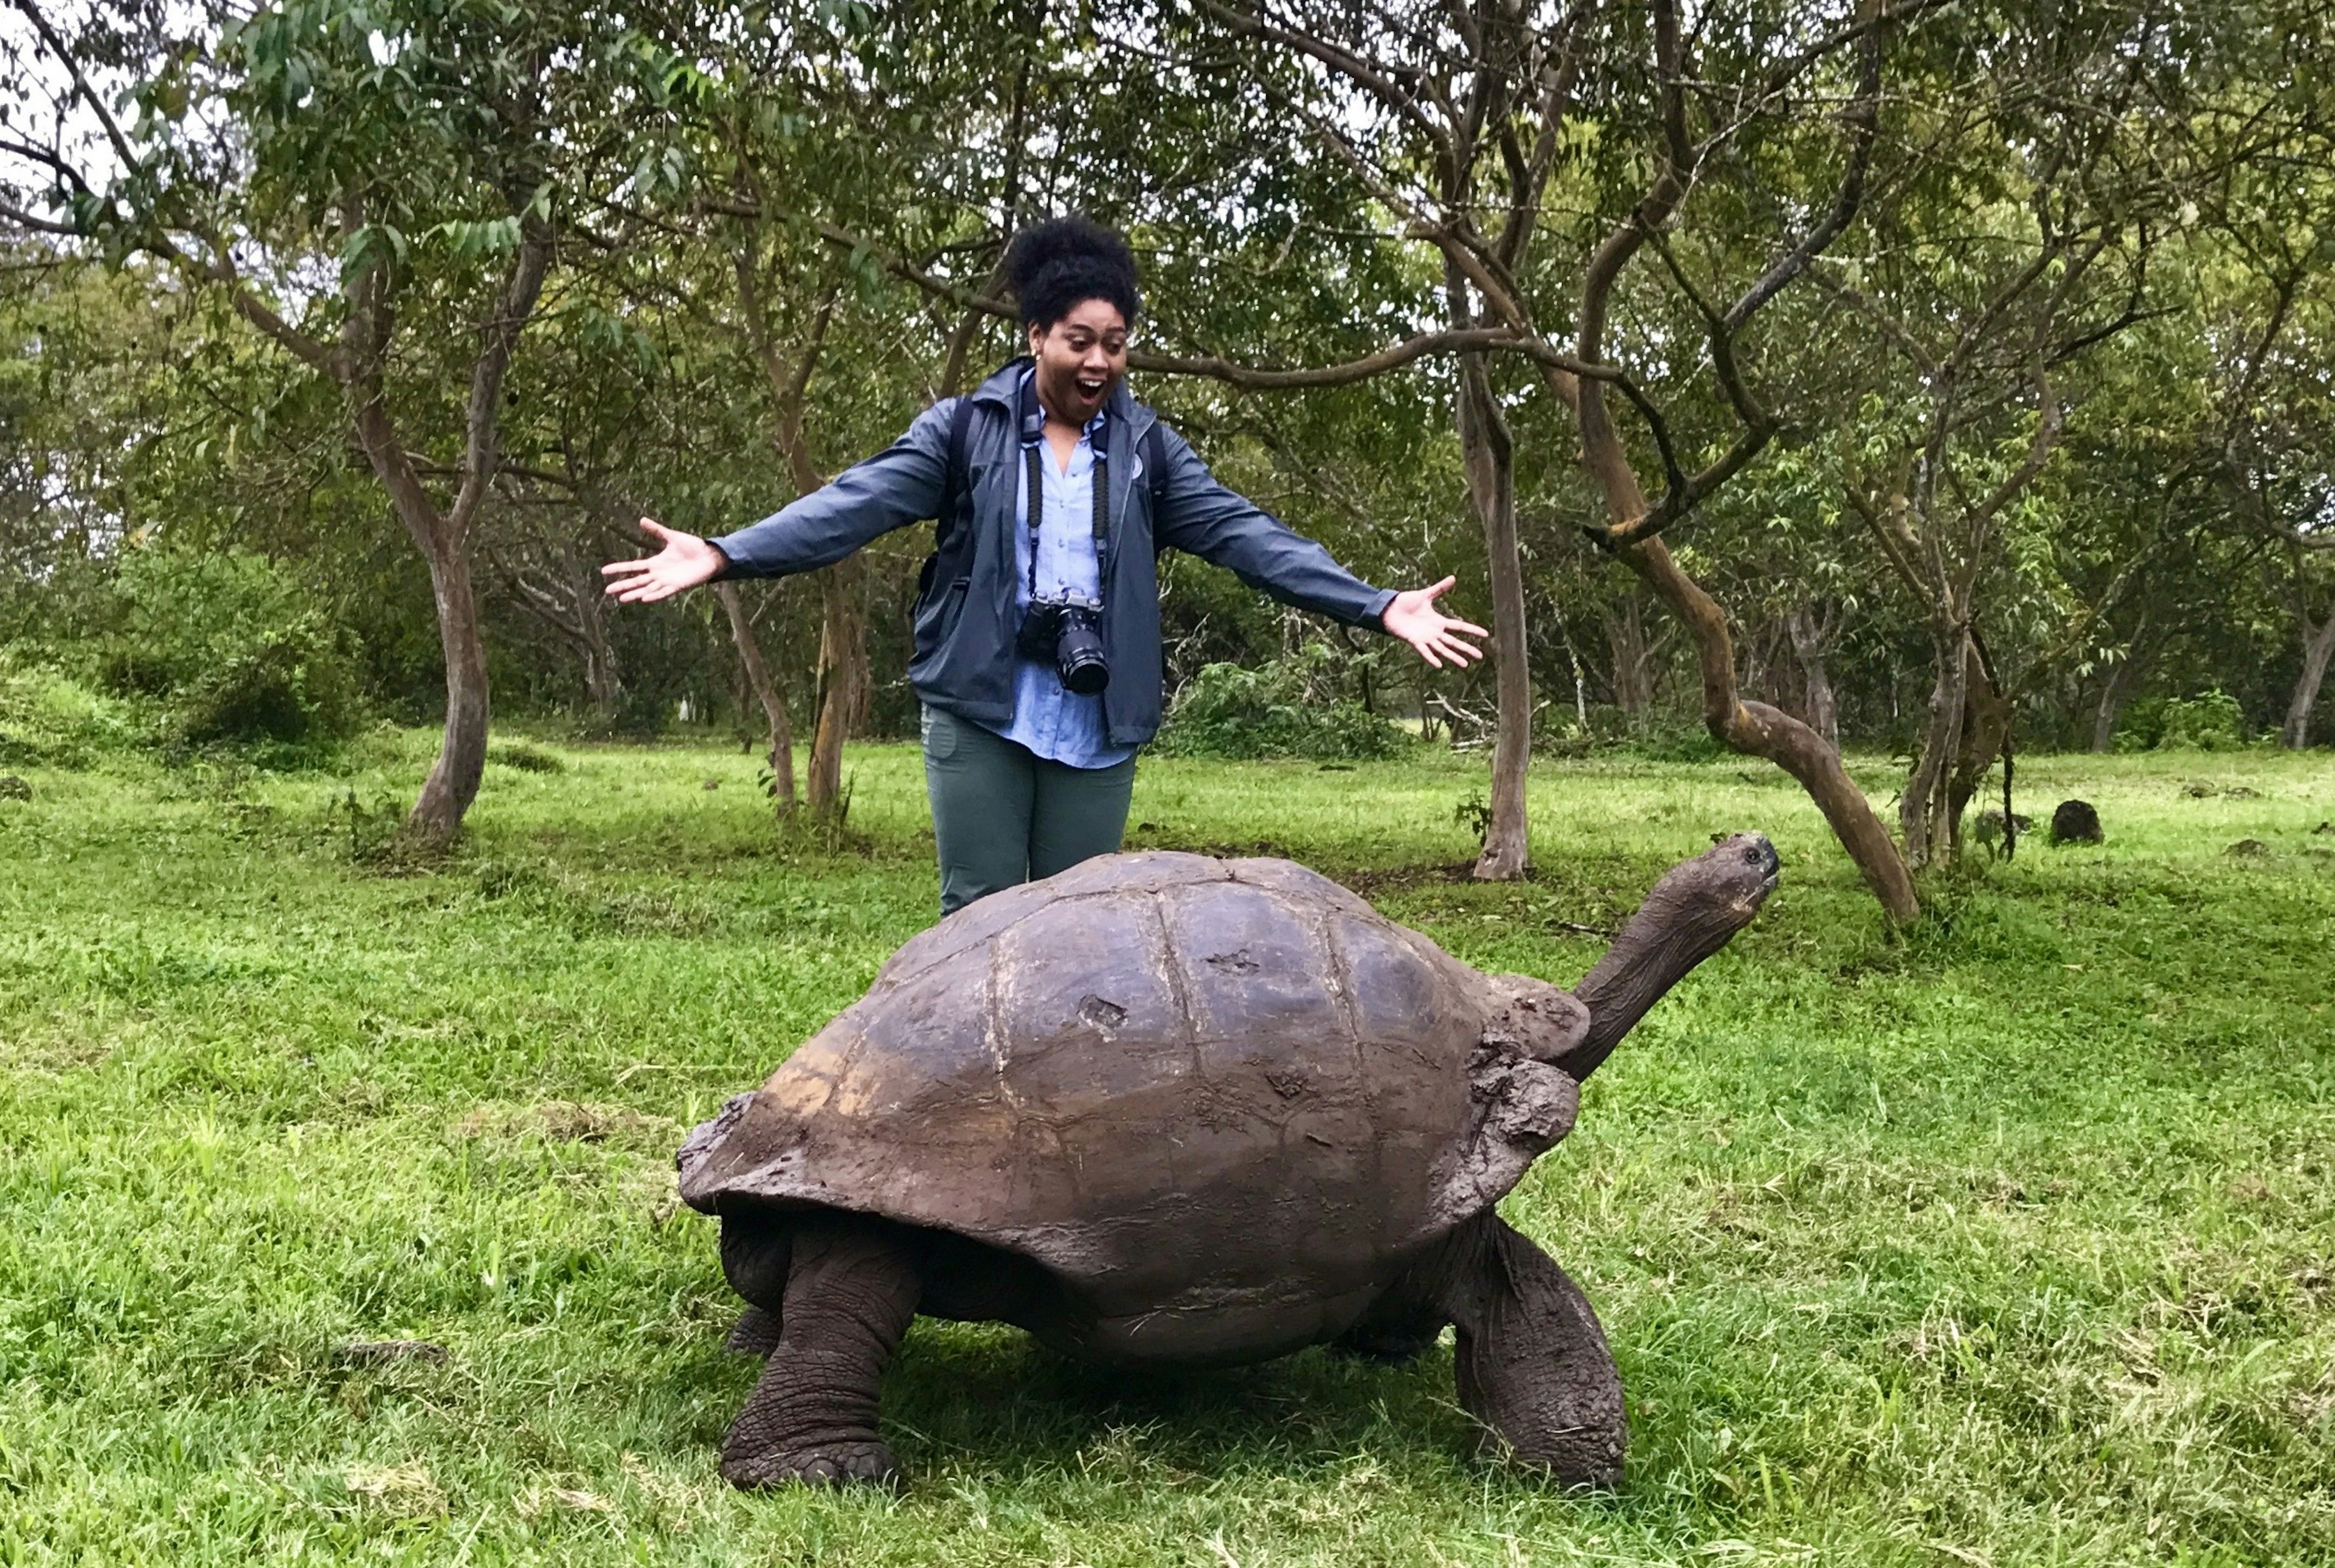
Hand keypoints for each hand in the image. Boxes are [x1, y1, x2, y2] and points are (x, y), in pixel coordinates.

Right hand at [602, 517, 725, 602]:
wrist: (709, 555)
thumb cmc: (692, 546)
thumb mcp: (671, 536)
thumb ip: (656, 530)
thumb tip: (641, 520)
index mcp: (655, 563)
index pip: (632, 567)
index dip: (619, 568)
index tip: (604, 571)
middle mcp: (658, 574)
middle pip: (636, 581)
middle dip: (622, 585)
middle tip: (607, 590)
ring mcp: (667, 581)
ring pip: (647, 589)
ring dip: (635, 594)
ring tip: (622, 599)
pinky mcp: (677, 586)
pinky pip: (663, 592)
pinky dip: (654, 595)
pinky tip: (644, 599)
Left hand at [1381, 576, 1486, 668]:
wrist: (1390, 608)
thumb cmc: (1406, 602)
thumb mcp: (1426, 594)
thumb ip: (1439, 588)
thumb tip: (1453, 577)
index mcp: (1439, 621)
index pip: (1460, 626)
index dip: (1472, 630)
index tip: (1485, 634)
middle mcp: (1434, 632)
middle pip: (1454, 641)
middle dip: (1467, 648)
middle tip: (1480, 656)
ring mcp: (1425, 638)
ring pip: (1443, 649)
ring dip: (1453, 657)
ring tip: (1465, 665)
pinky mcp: (1414, 641)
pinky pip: (1424, 651)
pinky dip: (1431, 658)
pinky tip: (1439, 665)